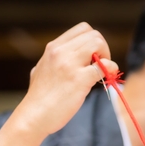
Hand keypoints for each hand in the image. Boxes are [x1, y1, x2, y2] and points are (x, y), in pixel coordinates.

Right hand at [13, 22, 118, 140]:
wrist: (33, 117)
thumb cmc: (39, 97)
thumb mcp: (42, 69)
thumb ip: (56, 60)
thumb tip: (74, 60)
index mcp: (53, 48)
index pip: (83, 29)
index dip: (93, 41)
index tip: (92, 57)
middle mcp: (60, 52)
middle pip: (94, 35)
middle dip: (103, 48)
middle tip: (100, 65)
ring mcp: (70, 65)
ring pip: (99, 44)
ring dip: (107, 57)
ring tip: (102, 72)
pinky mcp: (79, 80)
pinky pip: (105, 66)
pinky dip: (111, 70)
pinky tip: (106, 78)